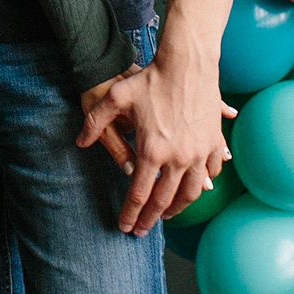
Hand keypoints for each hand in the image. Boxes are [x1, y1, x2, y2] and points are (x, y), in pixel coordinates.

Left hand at [78, 52, 235, 236]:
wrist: (188, 62)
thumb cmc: (150, 79)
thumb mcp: (115, 98)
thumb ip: (94, 122)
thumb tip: (80, 142)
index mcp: (151, 151)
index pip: (138, 194)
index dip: (130, 215)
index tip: (125, 227)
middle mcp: (177, 158)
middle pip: (163, 201)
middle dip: (151, 220)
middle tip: (143, 231)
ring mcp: (199, 152)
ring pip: (191, 193)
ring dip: (178, 208)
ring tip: (167, 215)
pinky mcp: (213, 142)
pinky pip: (211, 172)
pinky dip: (202, 183)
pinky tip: (195, 188)